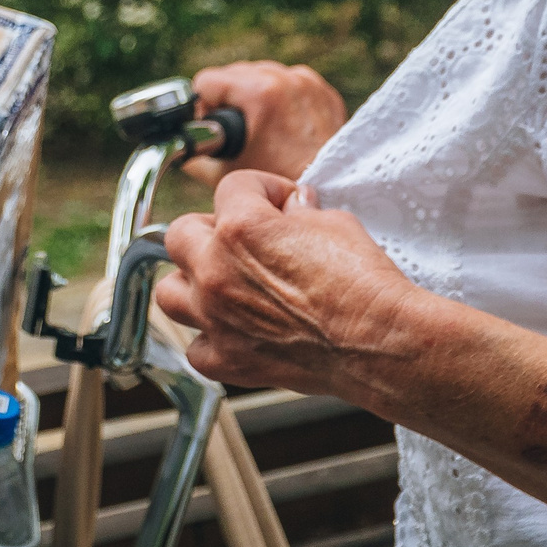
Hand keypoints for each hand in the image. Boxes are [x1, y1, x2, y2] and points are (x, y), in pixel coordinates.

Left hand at [156, 170, 418, 397]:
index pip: (232, 187)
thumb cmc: (363, 284)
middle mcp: (215, 270)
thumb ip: (302, 213)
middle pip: (180, 235)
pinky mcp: (227, 359)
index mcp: (241, 226)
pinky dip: (210, 339)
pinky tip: (235, 332)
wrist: (379, 343)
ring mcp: (215, 318)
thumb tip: (294, 206)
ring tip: (220, 284)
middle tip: (241, 240)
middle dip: (210, 230)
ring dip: (190, 284)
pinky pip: (195, 347)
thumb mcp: (336, 225)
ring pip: (168, 292)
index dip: (261, 189)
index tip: (280, 201)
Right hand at [180, 60, 347, 184]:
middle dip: (226, 99)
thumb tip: (182, 143)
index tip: (207, 127)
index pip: (207, 81)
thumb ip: (193, 152)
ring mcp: (307, 82)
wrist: (330, 196)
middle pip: (233, 73)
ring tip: (255, 127)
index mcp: (260, 92)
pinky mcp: (322, 90)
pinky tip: (277, 124)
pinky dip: (277, 97)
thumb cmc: (276, 187)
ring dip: (251, 94)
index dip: (200, 106)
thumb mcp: (223, 172)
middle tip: (231, 131)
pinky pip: (287, 82)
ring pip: (260, 74)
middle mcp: (285, 79)